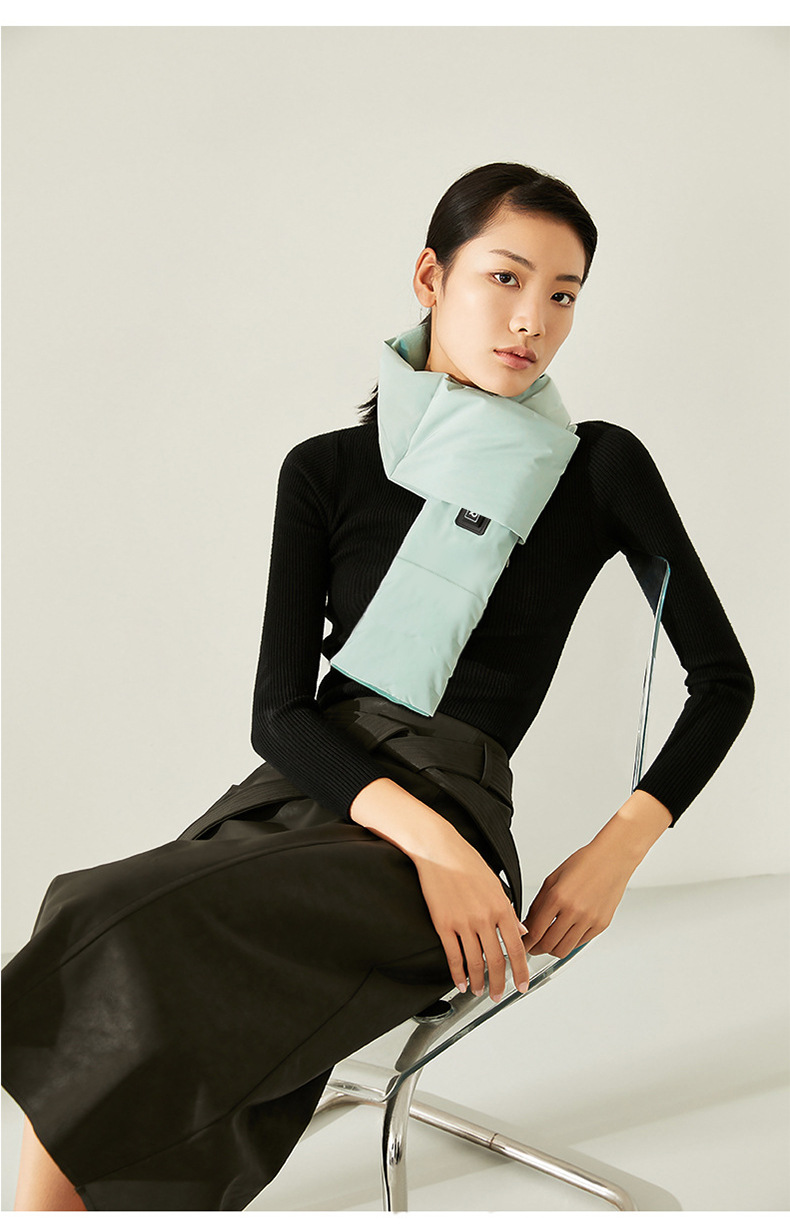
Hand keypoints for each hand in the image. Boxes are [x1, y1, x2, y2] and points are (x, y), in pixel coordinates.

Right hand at [412, 831, 529, 1001]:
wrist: (439, 850)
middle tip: (500, 995)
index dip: (521, 971)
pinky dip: (458, 973)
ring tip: (480, 991)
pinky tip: (460, 982)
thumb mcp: (496, 884)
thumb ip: (509, 911)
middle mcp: (485, 918)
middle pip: (496, 960)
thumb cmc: (467, 862)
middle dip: (500, 983)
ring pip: (475, 962)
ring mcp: (463, 923)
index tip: (522, 985)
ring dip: (479, 982)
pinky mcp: (443, 924)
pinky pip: (453, 956)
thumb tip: (521, 932)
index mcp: (501, 907)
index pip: (516, 948)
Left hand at [522, 839, 637, 958]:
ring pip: (564, 949)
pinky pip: (580, 944)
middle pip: (548, 944)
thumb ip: (538, 904)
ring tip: (548, 943)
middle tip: (533, 946)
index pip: (536, 931)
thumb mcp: (552, 879)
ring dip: (552, 949)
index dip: (526, 941)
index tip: (523, 943)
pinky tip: (565, 935)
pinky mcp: (601, 925)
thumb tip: (528, 924)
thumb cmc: (584, 864)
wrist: (612, 860)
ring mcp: (589, 920)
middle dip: (536, 948)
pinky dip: (569, 943)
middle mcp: (574, 911)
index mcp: (558, 897)